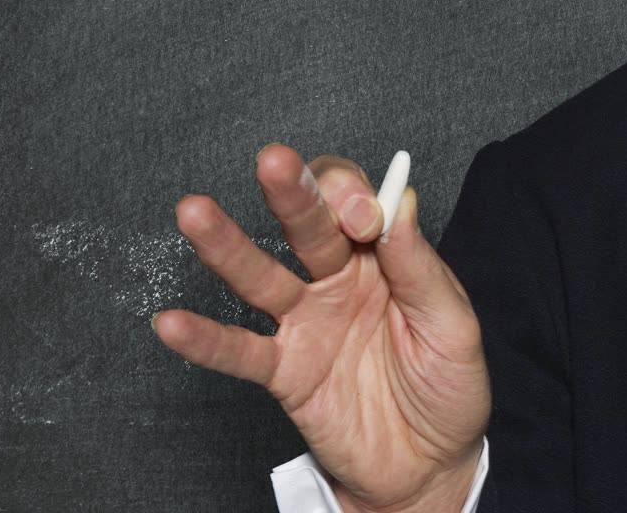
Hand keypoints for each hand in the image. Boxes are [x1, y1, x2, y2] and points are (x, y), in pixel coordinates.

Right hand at [154, 145, 489, 512]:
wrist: (430, 463)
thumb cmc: (448, 388)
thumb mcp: (454, 326)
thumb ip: (422, 269)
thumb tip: (401, 202)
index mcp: (384, 260)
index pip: (359, 207)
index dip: (355, 200)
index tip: (364, 218)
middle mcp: (338, 281)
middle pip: (308, 226)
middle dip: (292, 194)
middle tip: (274, 163)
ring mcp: (306, 323)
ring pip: (260, 276)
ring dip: (227, 245)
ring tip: (194, 213)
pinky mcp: (285, 371)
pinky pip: (239, 351)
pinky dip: (204, 339)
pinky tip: (172, 323)